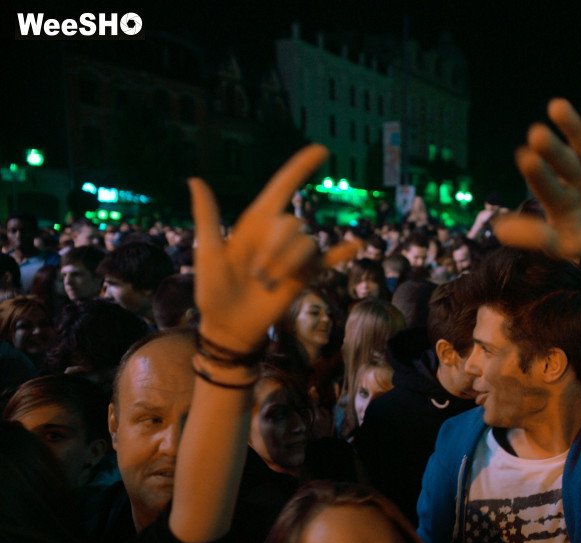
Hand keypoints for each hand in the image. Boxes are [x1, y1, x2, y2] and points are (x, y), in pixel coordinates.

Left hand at [188, 144, 358, 352]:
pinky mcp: (305, 274)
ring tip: (266, 284)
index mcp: (255, 222)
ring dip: (286, 265)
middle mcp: (278, 234)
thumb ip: (207, 216)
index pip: (282, 187)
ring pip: (307, 245)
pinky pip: (329, 259)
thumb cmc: (213, 288)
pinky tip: (355, 246)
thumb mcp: (208, 252)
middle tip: (255, 274)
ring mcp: (294, 255)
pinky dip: (342, 252)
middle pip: (293, 225)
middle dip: (275, 250)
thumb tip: (195, 179)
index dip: (300, 167)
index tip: (322, 150)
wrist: (229, 325)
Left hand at [495, 98, 580, 259]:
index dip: (538, 174)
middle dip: (552, 149)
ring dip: (573, 127)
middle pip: (562, 160)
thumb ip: (534, 236)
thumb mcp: (560, 244)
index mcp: (558, 196)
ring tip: (556, 106)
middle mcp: (575, 176)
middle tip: (536, 133)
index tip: (525, 158)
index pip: (545, 185)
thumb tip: (497, 230)